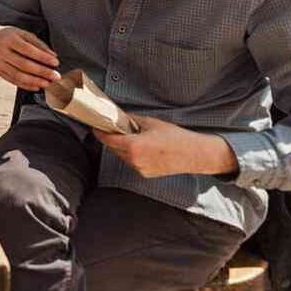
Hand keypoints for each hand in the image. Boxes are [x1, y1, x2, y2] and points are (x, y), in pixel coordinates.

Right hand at [0, 25, 59, 90]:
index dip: (42, 57)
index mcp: (9, 39)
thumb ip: (38, 44)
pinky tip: (37, 86)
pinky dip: (26, 85)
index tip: (56, 62)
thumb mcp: (22, 33)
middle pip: (23, 64)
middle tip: (56, 76)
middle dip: (42, 72)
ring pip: (18, 75)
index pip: (27, 50)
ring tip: (48, 83)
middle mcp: (2, 51)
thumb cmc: (10, 36)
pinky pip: (13, 80)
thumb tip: (53, 56)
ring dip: (35, 81)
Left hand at [95, 116, 238, 177]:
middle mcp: (134, 160)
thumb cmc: (175, 137)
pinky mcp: (146, 174)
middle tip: (111, 128)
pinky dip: (130, 154)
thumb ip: (132, 120)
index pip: (108, 139)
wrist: (194, 154)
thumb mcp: (151, 123)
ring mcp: (140, 169)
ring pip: (121, 156)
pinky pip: (131, 162)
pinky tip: (138, 146)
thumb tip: (120, 116)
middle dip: (110, 138)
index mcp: (134, 146)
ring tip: (128, 136)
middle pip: (113, 148)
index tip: (96, 126)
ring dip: (120, 146)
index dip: (100, 132)